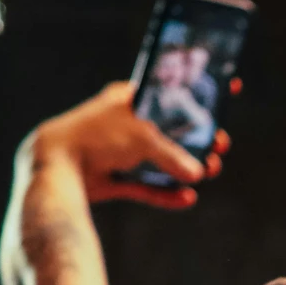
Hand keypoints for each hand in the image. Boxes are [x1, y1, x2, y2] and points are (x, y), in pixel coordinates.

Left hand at [22, 81, 230, 212]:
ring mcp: (121, 152)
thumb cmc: (97, 136)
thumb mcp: (142, 137)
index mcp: (132, 98)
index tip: (229, 85)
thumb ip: (173, 155)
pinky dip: (166, 194)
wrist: (56, 164)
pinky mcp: (114, 179)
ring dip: (187, 167)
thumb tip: (197, 174)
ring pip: (162, 161)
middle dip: (200, 138)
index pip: (173, 89)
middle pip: (172, 130)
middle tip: (221, 143)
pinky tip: (187, 198)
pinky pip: (147, 188)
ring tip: (210, 171)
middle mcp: (127, 123)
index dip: (201, 88)